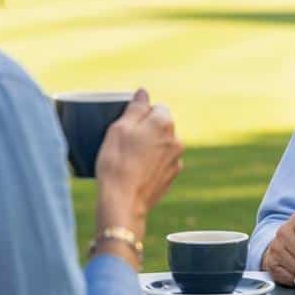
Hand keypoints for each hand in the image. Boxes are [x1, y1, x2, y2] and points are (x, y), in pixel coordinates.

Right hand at [94, 89, 183, 246]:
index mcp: (164, 122)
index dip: (139, 116)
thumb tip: (144, 92)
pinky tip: (135, 173)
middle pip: (160, 127)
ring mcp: (176, 159)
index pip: (155, 108)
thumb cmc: (117, 161)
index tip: (125, 128)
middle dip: (145, 131)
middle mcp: (176, 139)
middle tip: (124, 144)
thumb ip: (135, 108)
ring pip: (161, 146)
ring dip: (149, 148)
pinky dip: (150, 165)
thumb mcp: (119, 128)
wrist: (123, 202)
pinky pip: (160, 163)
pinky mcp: (172, 177)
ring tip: (128, 161)